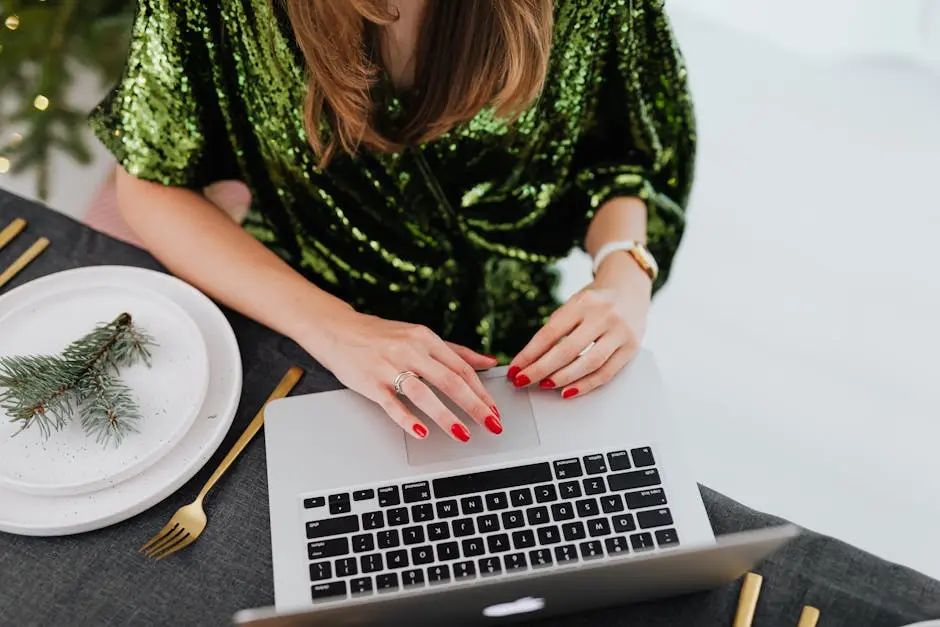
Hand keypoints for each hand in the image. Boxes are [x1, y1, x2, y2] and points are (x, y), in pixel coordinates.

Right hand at [304, 311, 502, 441]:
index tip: (495, 410)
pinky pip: (392, 403)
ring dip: (446, 416)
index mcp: (426, 339)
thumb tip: (489, 362)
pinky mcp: (370, 382)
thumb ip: (456, 351)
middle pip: (450, 381)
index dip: (482, 391)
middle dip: (475, 406)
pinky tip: (423, 433)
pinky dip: (408, 419)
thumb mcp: (420, 337)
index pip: (462, 368)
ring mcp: (389, 366)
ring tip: (463, 434)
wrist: (338, 329)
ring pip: (424, 393)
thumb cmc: (382, 336)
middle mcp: (410, 350)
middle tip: (492, 425)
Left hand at [507, 252, 651, 398]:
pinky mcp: (632, 348)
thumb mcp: (574, 304)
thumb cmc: (595, 301)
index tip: (514, 369)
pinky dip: (586, 385)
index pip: (550, 332)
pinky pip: (607, 373)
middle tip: (523, 381)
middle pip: (567, 350)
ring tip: (544, 386)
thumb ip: (557, 328)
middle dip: (540, 369)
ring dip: (563, 378)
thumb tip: (530, 360)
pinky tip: (568, 391)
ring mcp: (620, 332)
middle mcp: (603, 315)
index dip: (529, 354)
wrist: (631, 289)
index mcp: (583, 302)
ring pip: (588, 363)